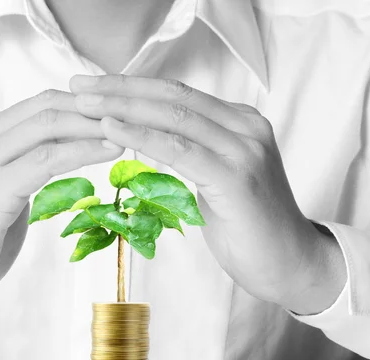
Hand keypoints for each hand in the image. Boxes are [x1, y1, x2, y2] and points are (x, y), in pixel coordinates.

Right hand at [0, 89, 123, 327]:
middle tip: (133, 118)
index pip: (40, 105)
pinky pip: (46, 159)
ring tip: (131, 132)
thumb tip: (59, 161)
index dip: (83, 106)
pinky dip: (83, 151)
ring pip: (48, 125)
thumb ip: (24, 170)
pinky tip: (111, 151)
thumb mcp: (2, 193)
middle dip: (95, 108)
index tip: (120, 115)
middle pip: (48, 105)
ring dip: (95, 125)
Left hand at [69, 74, 345, 312]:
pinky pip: (182, 151)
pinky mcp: (238, 177)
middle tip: (79, 86)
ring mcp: (245, 149)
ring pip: (175, 118)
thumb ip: (194, 153)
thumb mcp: (217, 179)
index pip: (178, 95)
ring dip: (124, 108)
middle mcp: (246, 127)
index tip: (94, 85)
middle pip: (173, 98)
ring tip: (85, 104)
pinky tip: (112, 130)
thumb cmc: (248, 226)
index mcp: (240, 123)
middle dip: (121, 89)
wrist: (290, 263)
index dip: (133, 86)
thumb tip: (151, 142)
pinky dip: (143, 138)